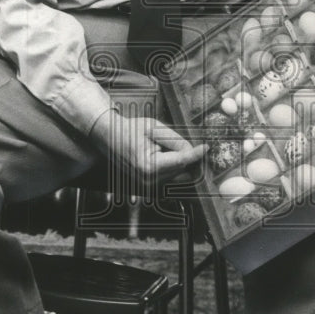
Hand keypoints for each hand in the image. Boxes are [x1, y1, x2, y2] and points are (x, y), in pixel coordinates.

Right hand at [91, 111, 206, 186]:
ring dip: (177, 161)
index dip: (196, 154)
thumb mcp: (153, 128)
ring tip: (159, 147)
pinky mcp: (148, 185)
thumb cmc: (128, 130)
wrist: (109, 137)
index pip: (181, 161)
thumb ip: (174, 139)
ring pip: (177, 174)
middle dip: (184, 155)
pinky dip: (171, 166)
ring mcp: (147, 184)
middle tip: (171, 141)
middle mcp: (148, 179)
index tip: (206, 148)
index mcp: (148, 165)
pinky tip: (158, 155)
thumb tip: (191, 149)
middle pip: (181, 168)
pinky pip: (169, 177)